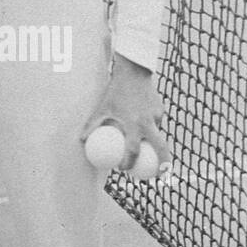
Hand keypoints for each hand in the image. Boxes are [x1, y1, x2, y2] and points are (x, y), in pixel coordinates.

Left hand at [81, 54, 167, 171]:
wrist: (133, 71)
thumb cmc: (115, 90)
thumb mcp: (101, 107)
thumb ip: (92, 124)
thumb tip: (82, 140)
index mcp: (135, 124)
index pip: (133, 150)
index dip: (129, 162)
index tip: (123, 168)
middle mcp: (149, 122)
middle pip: (161, 148)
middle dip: (163, 164)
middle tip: (159, 176)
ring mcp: (157, 115)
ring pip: (157, 135)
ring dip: (152, 144)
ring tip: (146, 150)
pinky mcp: (161, 109)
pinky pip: (156, 124)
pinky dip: (151, 128)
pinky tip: (143, 125)